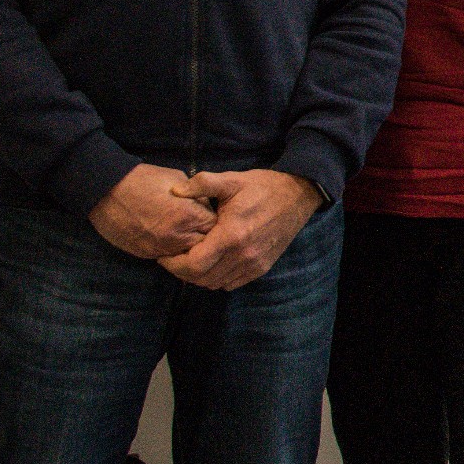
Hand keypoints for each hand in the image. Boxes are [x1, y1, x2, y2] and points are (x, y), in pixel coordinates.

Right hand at [89, 163, 214, 258]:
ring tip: (186, 232)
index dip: (215, 220)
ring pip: (187, 256)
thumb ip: (197, 196)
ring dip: (190, 246)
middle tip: (201, 226)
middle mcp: (176, 236)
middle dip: (206, 236)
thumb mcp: (177, 179)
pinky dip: (173, 250)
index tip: (211, 214)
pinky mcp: (146, 254)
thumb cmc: (142, 180)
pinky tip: (170, 237)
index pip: (216, 226)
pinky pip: (168, 258)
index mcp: (187, 215)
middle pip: (205, 245)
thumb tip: (206, 207)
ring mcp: (160, 248)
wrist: (105, 190)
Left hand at [158, 170, 323, 290]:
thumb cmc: (262, 187)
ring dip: (199, 277)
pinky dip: (217, 279)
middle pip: (201, 278)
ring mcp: (254, 263)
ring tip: (191, 261)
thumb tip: (175, 190)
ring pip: (215, 283)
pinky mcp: (262, 267)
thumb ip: (202, 183)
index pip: (193, 264)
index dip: (174, 264)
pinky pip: (231, 283)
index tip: (164, 256)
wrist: (298, 195)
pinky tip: (213, 264)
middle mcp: (243, 255)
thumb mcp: (232, 179)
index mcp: (231, 235)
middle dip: (182, 272)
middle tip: (174, 259)